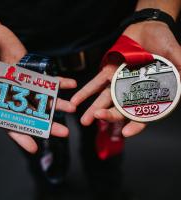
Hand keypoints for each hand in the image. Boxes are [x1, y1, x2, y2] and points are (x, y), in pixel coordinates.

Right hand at [0, 17, 76, 152]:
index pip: (11, 124)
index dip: (22, 136)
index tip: (34, 148)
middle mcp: (13, 96)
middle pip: (33, 115)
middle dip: (48, 124)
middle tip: (64, 132)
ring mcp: (25, 85)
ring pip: (44, 98)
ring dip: (58, 103)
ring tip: (72, 108)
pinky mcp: (33, 73)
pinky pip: (48, 79)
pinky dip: (60, 82)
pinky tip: (72, 84)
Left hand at [71, 21, 180, 136]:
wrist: (146, 27)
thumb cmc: (163, 40)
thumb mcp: (174, 53)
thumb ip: (178, 66)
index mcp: (149, 92)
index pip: (143, 113)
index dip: (136, 124)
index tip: (126, 132)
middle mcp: (132, 91)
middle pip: (120, 108)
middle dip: (109, 115)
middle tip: (98, 119)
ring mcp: (118, 83)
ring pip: (105, 99)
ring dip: (94, 109)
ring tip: (84, 120)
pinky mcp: (108, 73)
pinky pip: (95, 83)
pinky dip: (85, 92)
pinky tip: (76, 101)